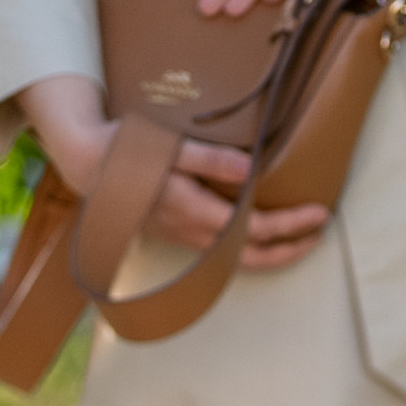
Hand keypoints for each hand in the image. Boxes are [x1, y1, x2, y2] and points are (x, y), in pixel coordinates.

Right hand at [12, 73, 328, 272]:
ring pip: (235, 259)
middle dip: (289, 250)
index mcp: (193, 211)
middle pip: (250, 256)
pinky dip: (247, 250)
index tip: (319, 215)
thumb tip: (251, 171)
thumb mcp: (168, 146)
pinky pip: (220, 252)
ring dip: (271, 253)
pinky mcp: (176, 233)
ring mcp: (183, 236)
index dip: (291, 226)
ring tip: (299, 239)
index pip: (254, 229)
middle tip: (319, 234)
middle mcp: (191, 231)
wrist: (86, 166)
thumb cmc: (127, 150)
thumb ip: (209, 159)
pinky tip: (259, 238)